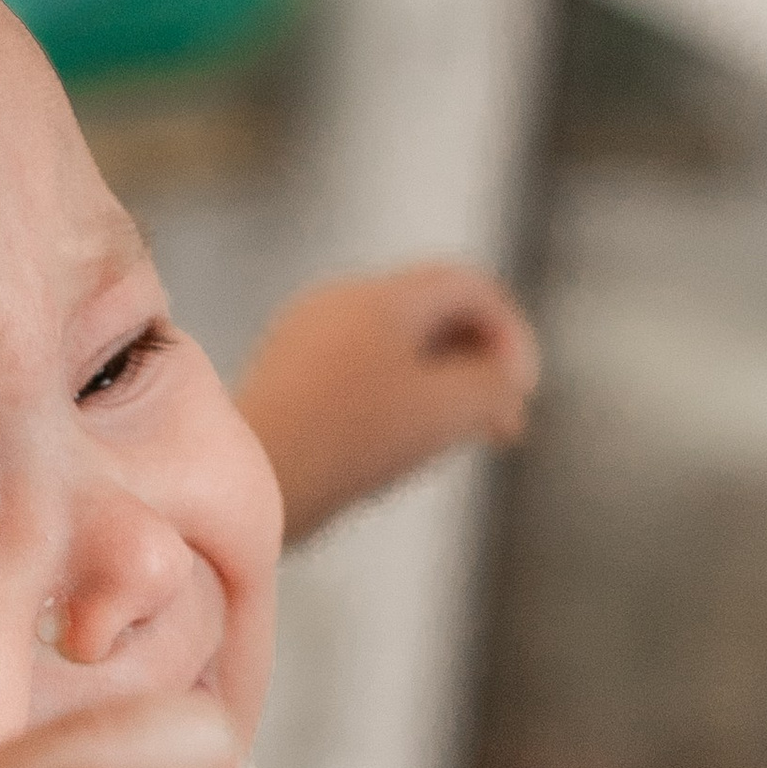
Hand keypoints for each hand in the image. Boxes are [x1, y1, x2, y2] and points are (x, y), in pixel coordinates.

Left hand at [236, 261, 538, 545]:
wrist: (244, 482)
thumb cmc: (346, 443)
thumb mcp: (445, 411)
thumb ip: (493, 385)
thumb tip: (503, 380)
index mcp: (380, 296)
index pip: (468, 286)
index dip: (510, 332)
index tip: (522, 389)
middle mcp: (337, 302)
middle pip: (430, 316)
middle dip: (476, 365)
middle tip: (501, 422)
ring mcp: (303, 339)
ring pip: (393, 350)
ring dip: (436, 388)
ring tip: (453, 437)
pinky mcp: (282, 380)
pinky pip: (356, 376)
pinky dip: (392, 402)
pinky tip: (395, 450)